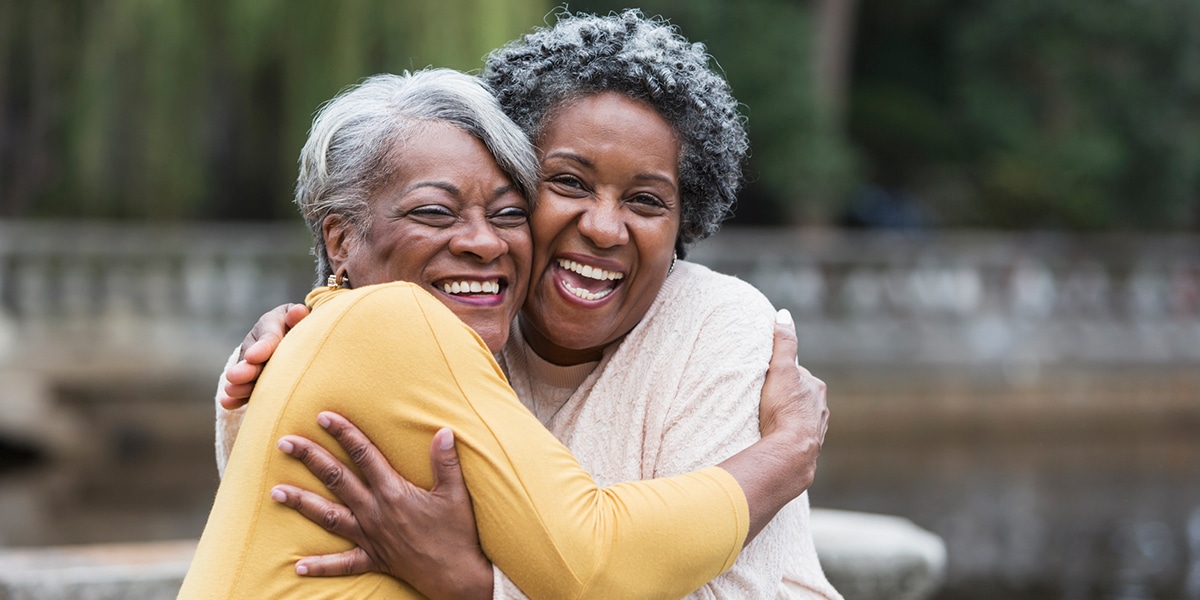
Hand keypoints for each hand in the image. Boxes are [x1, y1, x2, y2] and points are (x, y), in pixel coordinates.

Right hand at [218, 303, 308, 408]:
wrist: (296, 332)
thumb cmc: (303, 324)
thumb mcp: (300, 317)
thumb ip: (298, 316)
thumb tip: (298, 312)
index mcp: (272, 323)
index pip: (269, 336)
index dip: (262, 347)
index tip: (254, 357)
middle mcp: (258, 342)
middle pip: (253, 358)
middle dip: (246, 369)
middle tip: (235, 377)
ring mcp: (253, 362)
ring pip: (246, 375)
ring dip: (240, 385)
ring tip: (232, 391)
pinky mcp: (253, 379)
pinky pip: (245, 388)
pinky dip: (236, 397)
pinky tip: (228, 403)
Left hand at [271, 412, 492, 599]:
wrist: (457, 576)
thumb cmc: (458, 533)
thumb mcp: (455, 493)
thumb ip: (446, 461)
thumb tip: (443, 430)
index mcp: (393, 492)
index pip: (364, 455)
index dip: (344, 433)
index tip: (323, 416)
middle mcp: (375, 512)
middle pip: (336, 479)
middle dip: (310, 459)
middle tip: (284, 442)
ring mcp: (370, 537)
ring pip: (328, 517)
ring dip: (301, 503)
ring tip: (275, 491)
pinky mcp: (373, 559)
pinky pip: (343, 564)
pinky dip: (321, 566)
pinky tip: (298, 565)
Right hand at [758, 309, 828, 481]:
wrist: (791, 450)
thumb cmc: (784, 408)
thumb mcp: (781, 369)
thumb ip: (784, 342)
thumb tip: (784, 314)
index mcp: (817, 389)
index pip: (798, 375)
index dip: (781, 375)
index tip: (766, 379)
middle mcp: (821, 408)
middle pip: (800, 396)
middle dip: (786, 396)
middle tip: (764, 401)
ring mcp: (817, 430)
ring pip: (801, 418)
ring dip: (788, 418)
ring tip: (769, 421)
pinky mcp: (810, 448)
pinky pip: (798, 437)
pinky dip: (789, 436)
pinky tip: (777, 439)